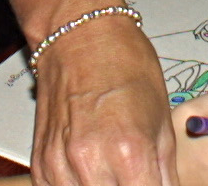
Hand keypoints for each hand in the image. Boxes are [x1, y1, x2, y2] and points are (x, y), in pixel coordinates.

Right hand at [31, 14, 177, 185]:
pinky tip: (91, 175)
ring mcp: (61, 164)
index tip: (155, 184)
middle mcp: (91, 162)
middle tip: (136, 178)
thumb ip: (165, 170)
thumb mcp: (163, 118)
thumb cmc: (124, 64)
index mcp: (129, 151)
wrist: (79, 36)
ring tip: (114, 175)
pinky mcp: (42, 163)